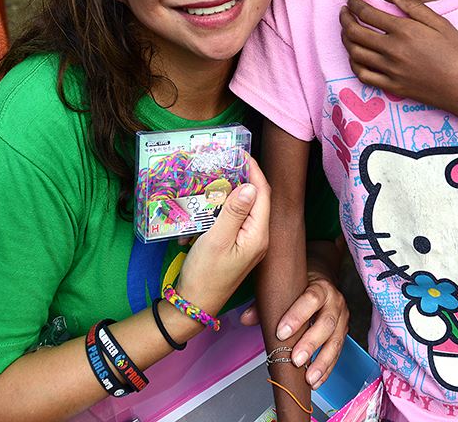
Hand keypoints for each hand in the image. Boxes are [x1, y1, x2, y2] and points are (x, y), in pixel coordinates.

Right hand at [177, 158, 269, 316]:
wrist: (194, 304)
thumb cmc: (205, 275)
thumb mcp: (217, 239)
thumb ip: (234, 212)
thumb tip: (250, 186)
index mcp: (258, 234)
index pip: (262, 194)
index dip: (254, 171)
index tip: (241, 154)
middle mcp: (258, 238)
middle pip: (256, 199)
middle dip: (242, 179)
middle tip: (225, 163)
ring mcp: (249, 244)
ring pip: (244, 209)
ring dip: (229, 194)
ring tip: (214, 180)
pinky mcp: (238, 248)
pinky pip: (234, 222)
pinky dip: (221, 212)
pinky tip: (206, 209)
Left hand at [240, 265, 348, 388]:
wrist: (324, 283)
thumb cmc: (302, 287)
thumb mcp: (287, 289)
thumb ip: (267, 303)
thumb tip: (245, 318)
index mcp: (321, 287)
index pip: (311, 299)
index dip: (297, 316)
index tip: (281, 332)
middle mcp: (335, 302)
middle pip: (326, 324)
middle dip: (311, 344)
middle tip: (296, 360)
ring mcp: (342, 319)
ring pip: (335, 342)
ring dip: (322, 362)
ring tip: (309, 378)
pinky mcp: (343, 334)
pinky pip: (337, 353)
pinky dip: (326, 369)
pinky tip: (316, 381)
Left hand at [341, 0, 457, 113]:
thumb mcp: (442, 24)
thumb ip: (414, 7)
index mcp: (405, 31)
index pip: (367, 13)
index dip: (354, 4)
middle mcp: (393, 50)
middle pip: (355, 33)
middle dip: (344, 19)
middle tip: (344, 12)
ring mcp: (391, 71)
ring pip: (355, 53)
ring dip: (346, 40)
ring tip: (347, 31)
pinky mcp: (392, 87)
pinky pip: (363, 75)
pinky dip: (354, 63)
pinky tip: (356, 56)